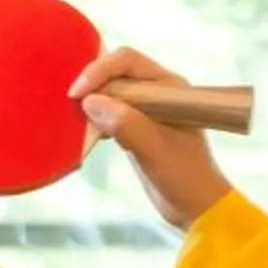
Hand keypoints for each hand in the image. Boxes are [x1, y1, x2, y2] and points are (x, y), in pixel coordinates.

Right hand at [73, 47, 233, 234]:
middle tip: (71, 109)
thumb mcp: (155, 151)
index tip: (78, 94)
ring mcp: (146, 109)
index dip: (99, 70)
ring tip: (77, 123)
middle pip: (115, 73)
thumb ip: (127, 124)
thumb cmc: (185, 177)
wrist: (196, 206)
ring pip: (109, 93)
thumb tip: (90, 101)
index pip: (128, 61)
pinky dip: (94, 120)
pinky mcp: (136, 127)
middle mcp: (158, 92)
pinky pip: (108, 113)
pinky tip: (88, 136)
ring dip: (91, 104)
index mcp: (170, 87)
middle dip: (92, 87)